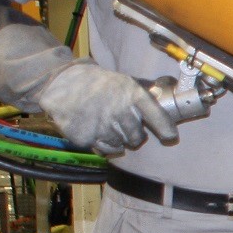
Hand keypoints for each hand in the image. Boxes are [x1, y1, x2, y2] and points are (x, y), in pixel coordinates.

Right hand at [35, 62, 181, 155]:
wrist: (63, 82)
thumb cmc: (98, 84)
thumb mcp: (124, 82)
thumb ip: (143, 96)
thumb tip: (169, 95)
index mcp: (132, 94)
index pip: (157, 117)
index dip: (165, 129)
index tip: (170, 136)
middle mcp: (120, 110)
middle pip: (138, 138)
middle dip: (133, 135)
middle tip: (121, 124)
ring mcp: (102, 125)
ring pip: (121, 145)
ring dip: (116, 139)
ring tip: (105, 123)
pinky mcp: (86, 137)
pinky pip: (104, 150)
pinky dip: (103, 145)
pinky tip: (96, 130)